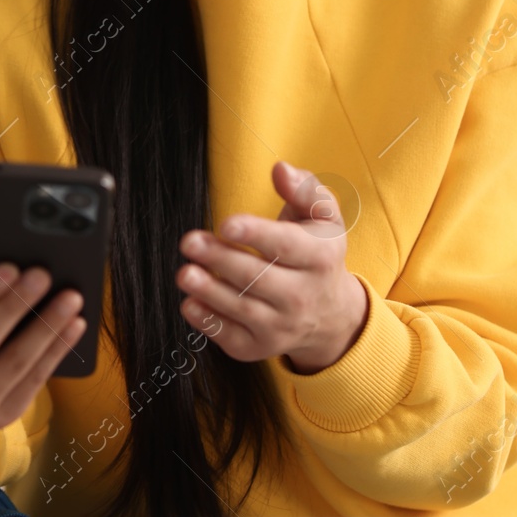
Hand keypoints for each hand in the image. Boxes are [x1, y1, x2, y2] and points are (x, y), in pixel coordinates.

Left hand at [176, 161, 368, 374]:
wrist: (330, 313)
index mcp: (322, 257)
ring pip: (242, 309)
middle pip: (258, 278)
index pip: (287, 246)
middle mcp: (304, 296)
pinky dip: (208, 322)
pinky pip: (231, 337)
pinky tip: (190, 302)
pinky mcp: (261, 347)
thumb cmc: (317, 252)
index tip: (226, 224)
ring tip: (185, 273)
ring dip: (209, 291)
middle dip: (221, 260)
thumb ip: (303, 189)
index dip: (256, 235)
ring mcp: (282, 326)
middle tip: (189, 242)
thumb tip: (280, 169)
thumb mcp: (323, 217)